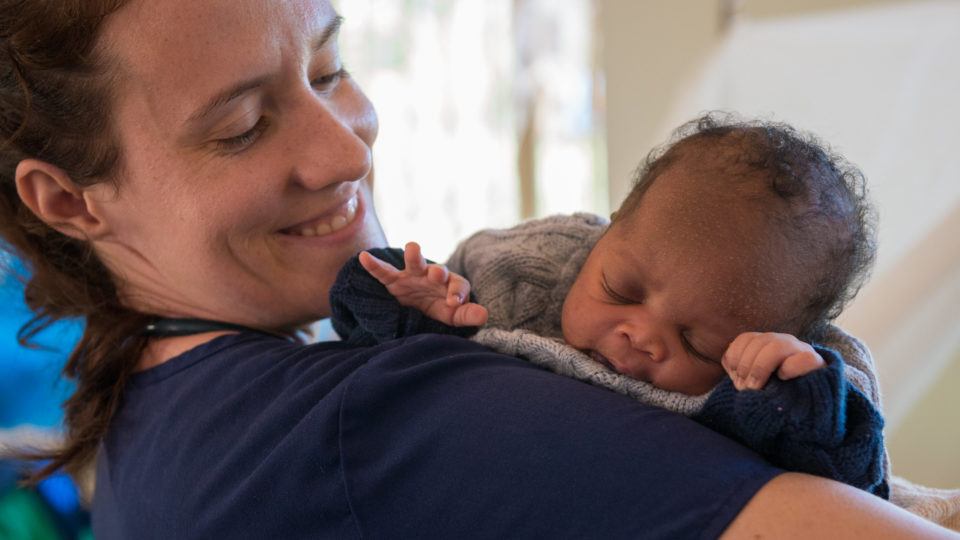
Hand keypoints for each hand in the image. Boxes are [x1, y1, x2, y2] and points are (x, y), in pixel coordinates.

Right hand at [358, 242, 488, 327]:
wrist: (418, 307)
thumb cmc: (440, 308)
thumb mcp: (453, 315)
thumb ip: (467, 314)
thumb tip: (484, 315)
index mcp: (450, 284)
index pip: (458, 285)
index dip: (457, 293)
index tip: (454, 303)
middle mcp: (432, 276)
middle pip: (437, 269)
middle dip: (437, 271)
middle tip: (437, 274)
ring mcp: (413, 276)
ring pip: (414, 262)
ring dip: (414, 255)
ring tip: (412, 248)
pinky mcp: (394, 280)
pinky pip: (383, 272)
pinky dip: (374, 265)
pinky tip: (364, 257)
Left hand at [721, 332, 824, 390]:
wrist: (810, 405)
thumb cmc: (776, 392)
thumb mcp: (755, 380)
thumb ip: (742, 371)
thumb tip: (731, 369)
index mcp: (768, 343)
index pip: (746, 338)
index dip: (735, 355)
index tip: (733, 375)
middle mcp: (784, 342)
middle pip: (759, 341)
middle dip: (746, 365)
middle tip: (743, 387)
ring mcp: (802, 350)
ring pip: (778, 346)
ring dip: (760, 368)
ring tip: (756, 387)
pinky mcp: (819, 364)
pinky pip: (805, 359)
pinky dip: (790, 368)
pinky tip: (783, 378)